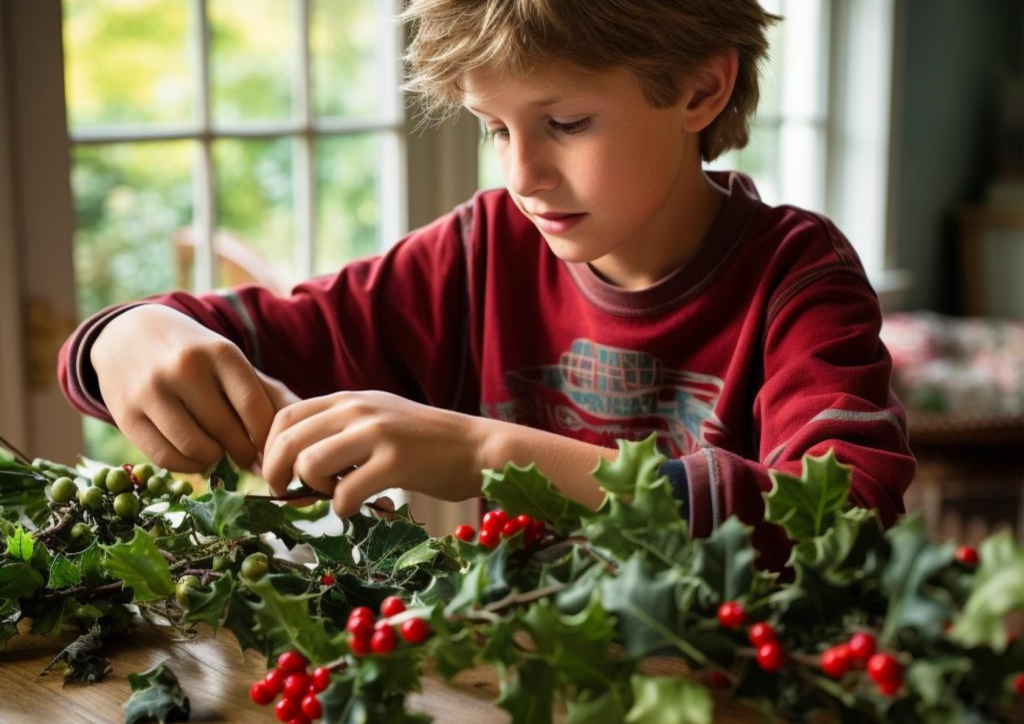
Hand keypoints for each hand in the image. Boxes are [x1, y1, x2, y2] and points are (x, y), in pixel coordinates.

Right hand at [91, 305, 292, 472]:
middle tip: (247, 457)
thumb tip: (300, 432)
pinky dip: (187, 466)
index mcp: (220, 351)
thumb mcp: (230, 361)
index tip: (269, 448)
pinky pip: (165, 459)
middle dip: (243, 452)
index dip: (266, 438)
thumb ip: (269, 393)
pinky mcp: (125, 414)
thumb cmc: (195, 353)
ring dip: (215, 460)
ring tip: (219, 452)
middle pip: (227, 432)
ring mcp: (151, 390)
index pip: (255, 408)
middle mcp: (184, 367)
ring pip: (197, 449)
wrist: (128, 334)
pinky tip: (194, 456)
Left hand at [261, 390, 488, 516]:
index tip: (279, 475)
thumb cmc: (427, 443)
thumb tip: (294, 464)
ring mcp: (377, 433)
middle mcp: (358, 409)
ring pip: (310, 465)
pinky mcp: (396, 462)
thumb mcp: (379, 421)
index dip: (270, 451)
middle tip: (290, 495)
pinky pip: (345, 493)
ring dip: (315, 491)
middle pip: (288, 441)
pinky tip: (362, 508)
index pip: (285, 417)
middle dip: (277, 475)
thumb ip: (340, 431)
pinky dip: (344, 509)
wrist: (478, 447)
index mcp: (350, 399)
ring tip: (338, 496)